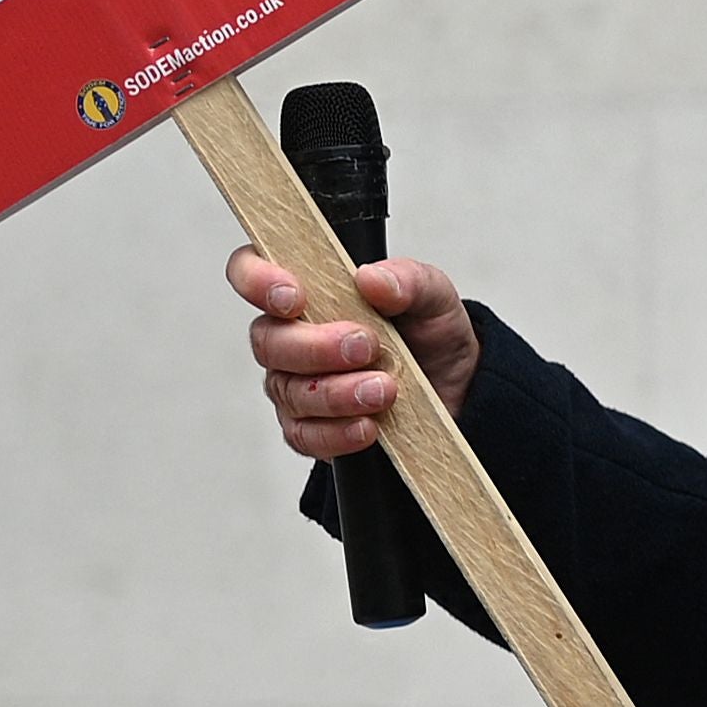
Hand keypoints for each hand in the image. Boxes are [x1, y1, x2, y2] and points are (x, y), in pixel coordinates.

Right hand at [231, 245, 475, 458]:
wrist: (455, 391)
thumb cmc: (430, 335)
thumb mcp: (433, 297)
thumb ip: (407, 279)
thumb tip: (372, 279)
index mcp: (310, 290)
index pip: (251, 271)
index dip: (257, 280)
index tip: (294, 297)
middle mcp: (292, 336)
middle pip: (267, 341)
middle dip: (315, 347)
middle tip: (365, 347)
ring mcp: (296, 384)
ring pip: (288, 391)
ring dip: (336, 393)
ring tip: (383, 390)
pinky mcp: (310, 429)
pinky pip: (304, 436)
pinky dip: (337, 433)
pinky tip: (368, 426)